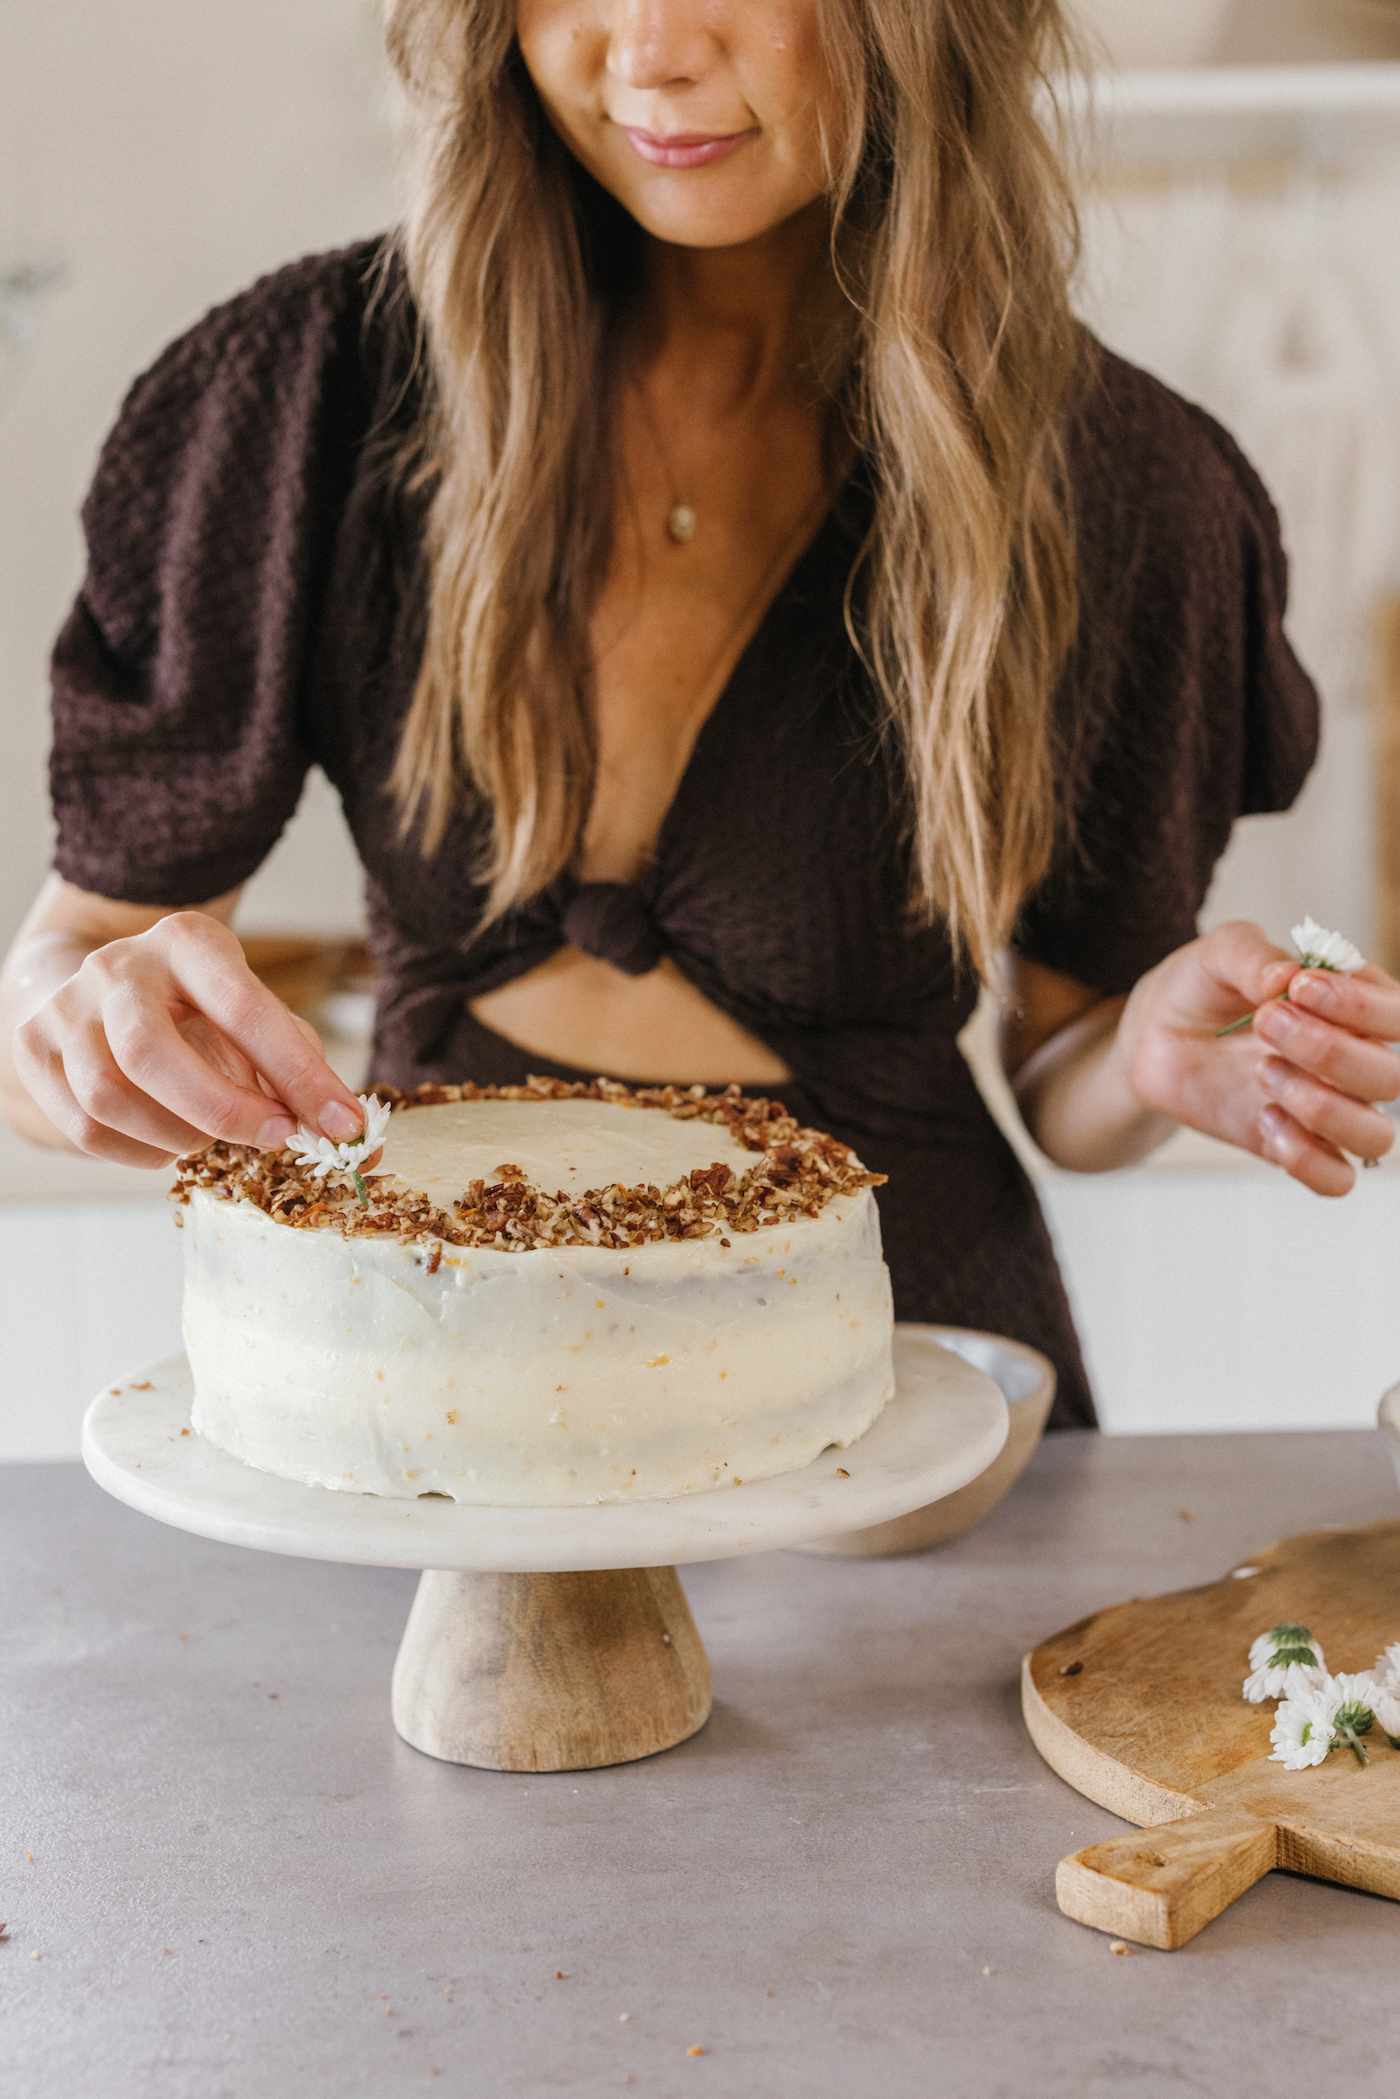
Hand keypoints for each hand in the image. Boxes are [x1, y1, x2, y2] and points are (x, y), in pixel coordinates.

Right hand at [11, 911, 368, 1169]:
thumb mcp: (251, 1014)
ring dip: (174, 1135)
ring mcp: (66, 1006)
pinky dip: (137, 1152)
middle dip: (222, 1110)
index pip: (245, 1009)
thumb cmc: (197, 1008)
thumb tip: (360, 1143)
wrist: (103, 983)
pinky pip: (82, 1126)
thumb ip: (302, 1071)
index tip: (343, 1123)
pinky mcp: (33, 1048)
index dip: (298, 1074)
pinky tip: (167, 1143)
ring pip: (107, 1095)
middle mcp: (117, 964)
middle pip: (151, 1052)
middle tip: (275, 1138)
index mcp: (187, 941)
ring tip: (209, 1137)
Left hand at [1119, 920, 1399, 1195]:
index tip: (1300, 988)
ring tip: (1263, 1072)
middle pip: (1392, 1078)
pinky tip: (1265, 1120)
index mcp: (1356, 1006)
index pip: (1397, 1015)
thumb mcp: (1218, 953)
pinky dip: (1306, 1158)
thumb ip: (1253, 955)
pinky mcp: (1294, 1147)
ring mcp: (1328, 1110)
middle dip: (1329, 1052)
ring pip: (1374, 1135)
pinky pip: (1335, 1179)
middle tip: (1266, 1021)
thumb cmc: (1203, 988)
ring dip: (1322, 1108)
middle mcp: (1356, 1061)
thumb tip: (1285, 977)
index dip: (1359, 1006)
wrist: (1156, 1035)